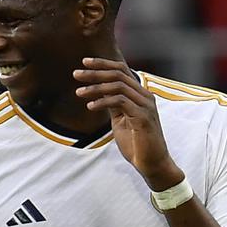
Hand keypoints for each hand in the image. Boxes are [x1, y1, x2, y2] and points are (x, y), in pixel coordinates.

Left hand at [74, 57, 183, 190]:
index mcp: (140, 95)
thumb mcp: (120, 119)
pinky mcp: (143, 117)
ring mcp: (145, 105)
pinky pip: (120, 101)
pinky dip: (103, 102)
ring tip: (78, 92)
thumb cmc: (135, 142)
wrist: (151, 163)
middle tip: (75, 73)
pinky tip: (90, 107)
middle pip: (119, 74)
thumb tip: (99, 91)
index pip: (122, 70)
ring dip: (96, 87)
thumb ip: (113, 104)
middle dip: (95, 72)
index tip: (84, 62)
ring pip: (118, 86)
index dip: (103, 64)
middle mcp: (145, 96)